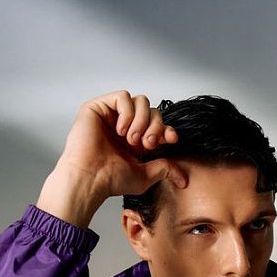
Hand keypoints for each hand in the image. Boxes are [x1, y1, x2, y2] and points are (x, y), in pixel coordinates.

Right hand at [56, 89, 187, 201]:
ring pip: (140, 101)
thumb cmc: (111, 180)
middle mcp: (124, 126)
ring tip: (131, 139)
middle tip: (147, 144)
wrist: (92, 178)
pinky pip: (123, 96)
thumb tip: (184, 179)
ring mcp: (111, 116)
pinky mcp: (98, 107)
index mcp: (134, 140)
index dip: (166, 129)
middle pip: (151, 110)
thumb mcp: (146, 176)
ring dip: (141, 120)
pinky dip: (127, 113)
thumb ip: (165, 169)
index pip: (157, 124)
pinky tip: (121, 130)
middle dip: (155, 126)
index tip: (171, 139)